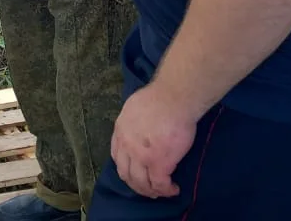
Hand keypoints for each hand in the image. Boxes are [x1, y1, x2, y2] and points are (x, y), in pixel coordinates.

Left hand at [110, 82, 197, 198]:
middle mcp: (127, 146)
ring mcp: (141, 156)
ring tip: (162, 191)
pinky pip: (160, 184)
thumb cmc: (159, 97)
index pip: (117, 157)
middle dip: (137, 185)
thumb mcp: (134, 107)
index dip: (127, 168)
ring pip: (141, 183)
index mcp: (120, 130)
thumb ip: (134, 122)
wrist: (173, 98)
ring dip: (151, 191)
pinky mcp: (159, 163)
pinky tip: (173, 189)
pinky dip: (167, 190)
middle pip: (126, 174)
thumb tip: (141, 128)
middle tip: (149, 188)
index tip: (137, 172)